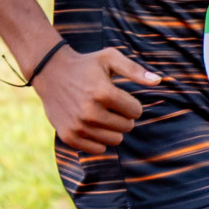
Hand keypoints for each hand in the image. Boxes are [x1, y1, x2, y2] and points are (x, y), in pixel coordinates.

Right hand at [31, 45, 160, 153]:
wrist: (50, 72)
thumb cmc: (85, 64)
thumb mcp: (110, 58)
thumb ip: (135, 70)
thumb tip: (158, 81)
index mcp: (103, 93)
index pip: (136, 112)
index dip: (132, 104)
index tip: (121, 96)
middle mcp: (90, 112)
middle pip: (127, 127)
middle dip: (124, 117)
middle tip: (111, 105)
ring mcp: (78, 126)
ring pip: (114, 141)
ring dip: (113, 129)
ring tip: (102, 114)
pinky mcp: (69, 136)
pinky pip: (98, 149)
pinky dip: (99, 139)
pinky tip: (91, 124)